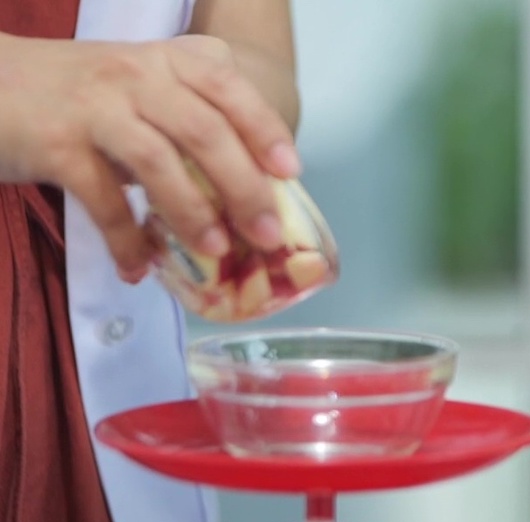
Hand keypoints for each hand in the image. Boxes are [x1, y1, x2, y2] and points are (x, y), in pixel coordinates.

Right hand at [0, 33, 298, 280]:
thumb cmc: (76, 96)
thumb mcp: (138, 86)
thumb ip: (186, 118)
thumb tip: (247, 188)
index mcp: (163, 61)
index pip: (226, 86)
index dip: (263, 127)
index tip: (291, 171)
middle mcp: (133, 76)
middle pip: (204, 130)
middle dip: (243, 187)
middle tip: (266, 233)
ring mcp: (94, 108)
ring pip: (159, 161)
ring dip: (193, 213)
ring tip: (216, 251)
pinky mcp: (56, 145)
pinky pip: (102, 200)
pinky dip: (126, 240)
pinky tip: (140, 268)